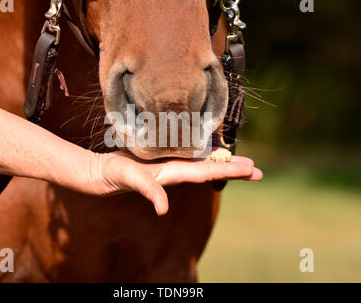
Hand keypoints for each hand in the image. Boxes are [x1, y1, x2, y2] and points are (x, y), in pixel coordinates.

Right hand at [92, 149, 262, 215]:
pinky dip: (202, 153)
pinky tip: (209, 152)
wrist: (102, 172)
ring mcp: (169, 164)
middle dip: (234, 169)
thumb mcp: (134, 181)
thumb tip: (163, 209)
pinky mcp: (162, 157)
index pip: (208, 171)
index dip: (229, 169)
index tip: (252, 169)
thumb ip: (150, 192)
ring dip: (222, 163)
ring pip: (201, 163)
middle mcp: (175, 168)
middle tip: (258, 170)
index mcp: (173, 171)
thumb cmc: (117, 175)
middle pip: (210, 168)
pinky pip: (187, 154)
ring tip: (242, 163)